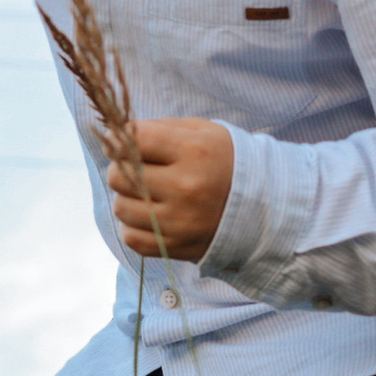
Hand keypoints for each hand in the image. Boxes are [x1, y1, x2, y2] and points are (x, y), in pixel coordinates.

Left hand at [103, 117, 234, 260]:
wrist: (262, 205)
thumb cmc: (223, 161)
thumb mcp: (200, 131)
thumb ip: (157, 128)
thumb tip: (113, 137)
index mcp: (193, 151)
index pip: (133, 139)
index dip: (119, 139)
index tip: (122, 142)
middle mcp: (185, 187)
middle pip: (118, 176)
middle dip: (123, 168)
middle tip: (139, 169)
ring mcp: (180, 222)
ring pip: (121, 208)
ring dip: (128, 199)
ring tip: (148, 194)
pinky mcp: (176, 247)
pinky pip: (130, 238)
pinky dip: (135, 227)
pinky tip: (151, 216)